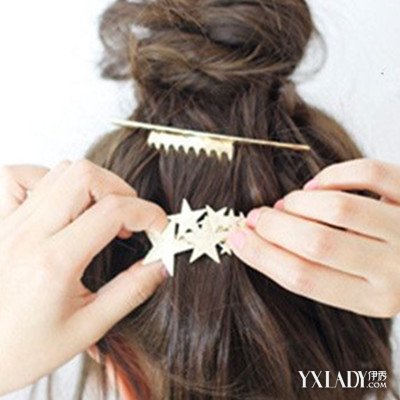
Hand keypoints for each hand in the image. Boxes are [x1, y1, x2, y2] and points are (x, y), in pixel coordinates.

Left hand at [0, 160, 166, 394]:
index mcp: (54, 262)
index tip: (160, 228)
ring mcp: (10, 223)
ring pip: (60, 171)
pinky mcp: (0, 221)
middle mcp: (29, 234)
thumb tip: (162, 263)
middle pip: (85, 176)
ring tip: (103, 214)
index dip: (148, 213)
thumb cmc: (26, 349)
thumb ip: (132, 290)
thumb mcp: (89, 327)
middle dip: (122, 191)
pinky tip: (64, 202)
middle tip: (132, 219)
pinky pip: (20, 176)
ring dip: (94, 185)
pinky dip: (50, 179)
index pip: (112, 211)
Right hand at [228, 158, 399, 317]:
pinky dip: (333, 174)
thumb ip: (321, 271)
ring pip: (339, 208)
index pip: (304, 279)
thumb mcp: (360, 287)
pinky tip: (317, 185)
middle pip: (317, 244)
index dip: (261, 255)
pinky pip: (368, 173)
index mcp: (375, 300)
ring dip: (299, 202)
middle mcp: (396, 269)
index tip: (236, 237)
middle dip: (273, 226)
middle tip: (255, 216)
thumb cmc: (387, 269)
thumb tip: (261, 240)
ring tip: (287, 205)